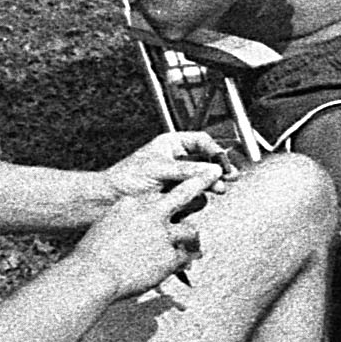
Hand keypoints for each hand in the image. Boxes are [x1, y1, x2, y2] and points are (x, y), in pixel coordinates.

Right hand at [71, 171, 212, 299]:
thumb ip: (129, 221)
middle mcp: (151, 214)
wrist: (93, 274)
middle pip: (183, 193)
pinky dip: (185, 260)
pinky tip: (186, 264)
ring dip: (191, 238)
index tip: (181, 186)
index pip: (158, 193)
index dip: (171, 193)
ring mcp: (162, 234)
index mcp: (133, 203)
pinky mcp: (170, 255)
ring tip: (192, 244)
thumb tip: (139, 225)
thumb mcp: (107, 225)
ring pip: (191, 229)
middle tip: (214, 173)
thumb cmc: (94, 254)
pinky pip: (186, 255)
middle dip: (201, 181)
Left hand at [101, 129, 223, 200]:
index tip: (223, 162)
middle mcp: (177, 160)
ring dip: (210, 185)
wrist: (110, 200)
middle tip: (230, 177)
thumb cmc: (125, 178)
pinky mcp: (177, 196)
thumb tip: (212, 169)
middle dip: (219, 170)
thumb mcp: (160, 169)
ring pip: (203, 180)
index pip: (202, 141)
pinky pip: (195, 196)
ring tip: (217, 189)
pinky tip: (195, 199)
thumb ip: (188, 169)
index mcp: (171, 144)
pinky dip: (197, 198)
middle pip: (207, 161)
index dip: (215, 150)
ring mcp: (178, 179)